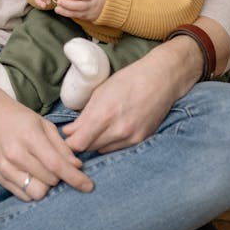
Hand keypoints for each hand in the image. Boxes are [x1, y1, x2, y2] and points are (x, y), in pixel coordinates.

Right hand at [0, 87, 93, 200]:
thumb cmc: (20, 118)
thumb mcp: (45, 125)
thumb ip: (62, 147)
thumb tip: (77, 167)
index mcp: (29, 137)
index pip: (56, 165)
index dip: (75, 178)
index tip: (89, 186)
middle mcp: (15, 154)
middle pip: (49, 181)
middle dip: (60, 178)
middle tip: (59, 168)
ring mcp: (5, 167)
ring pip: (36, 192)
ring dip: (46, 186)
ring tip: (45, 172)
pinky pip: (23, 195)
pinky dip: (33, 189)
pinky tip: (33, 175)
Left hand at [53, 0, 105, 22]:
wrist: (110, 4)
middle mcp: (93, 4)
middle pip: (81, 6)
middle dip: (69, 4)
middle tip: (59, 0)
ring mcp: (90, 12)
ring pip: (78, 13)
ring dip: (66, 11)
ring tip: (57, 7)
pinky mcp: (87, 17)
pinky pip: (76, 16)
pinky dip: (67, 14)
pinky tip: (60, 11)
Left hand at [62, 48, 181, 153]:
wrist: (161, 79)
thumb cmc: (128, 80)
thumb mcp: (100, 92)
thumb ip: (84, 115)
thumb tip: (69, 132)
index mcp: (103, 114)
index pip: (78, 143)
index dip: (69, 141)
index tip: (68, 135)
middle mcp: (117, 130)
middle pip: (88, 148)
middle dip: (81, 141)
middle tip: (79, 131)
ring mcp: (130, 137)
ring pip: (102, 150)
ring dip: (95, 142)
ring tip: (97, 128)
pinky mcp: (140, 140)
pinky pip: (117, 149)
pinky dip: (110, 143)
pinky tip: (111, 130)